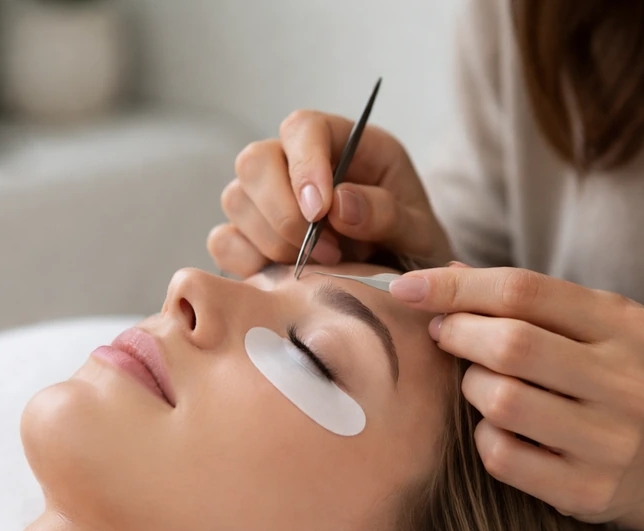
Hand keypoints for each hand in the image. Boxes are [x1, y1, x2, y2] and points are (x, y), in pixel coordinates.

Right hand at [208, 110, 452, 276]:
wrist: (402, 287)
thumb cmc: (412, 246)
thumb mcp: (419, 230)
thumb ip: (388, 213)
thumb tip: (340, 204)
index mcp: (343, 144)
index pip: (303, 128)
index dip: (304, 164)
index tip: (320, 210)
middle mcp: (295, 164)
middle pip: (255, 162)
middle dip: (283, 213)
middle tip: (327, 252)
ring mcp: (266, 199)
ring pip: (236, 200)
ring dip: (273, 241)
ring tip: (322, 266)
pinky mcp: (250, 238)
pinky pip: (224, 241)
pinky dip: (248, 261)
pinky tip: (285, 277)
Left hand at [389, 265, 643, 524]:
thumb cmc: (602, 377)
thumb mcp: (584, 327)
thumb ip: (522, 300)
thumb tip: (441, 272)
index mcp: (626, 325)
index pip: (525, 290)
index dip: (455, 286)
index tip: (407, 287)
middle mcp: (628, 381)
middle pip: (511, 344)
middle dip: (458, 333)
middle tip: (442, 334)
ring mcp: (612, 441)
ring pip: (501, 402)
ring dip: (470, 387)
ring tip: (477, 383)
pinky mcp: (588, 490)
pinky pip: (502, 456)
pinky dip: (483, 437)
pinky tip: (496, 429)